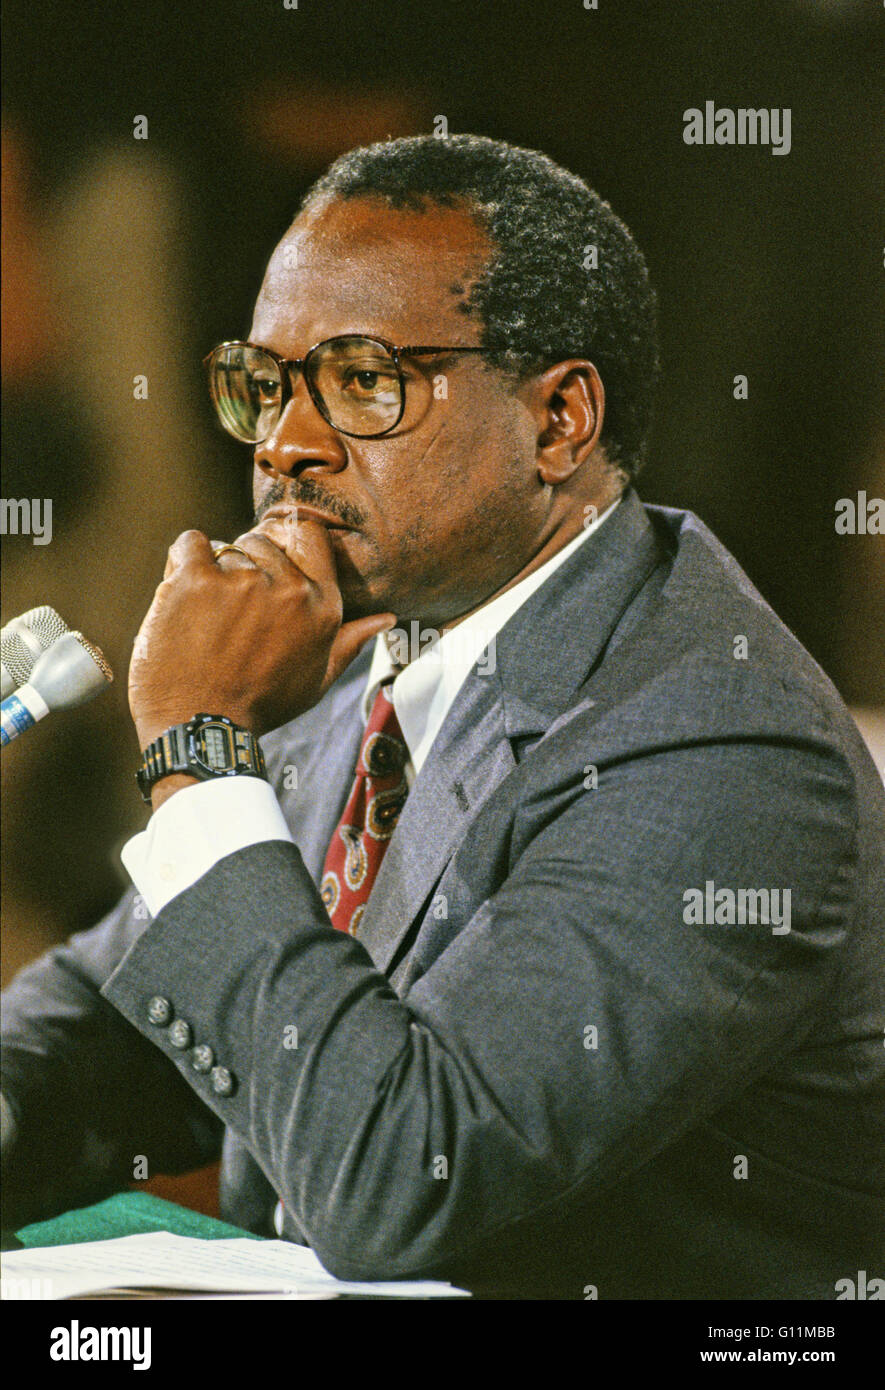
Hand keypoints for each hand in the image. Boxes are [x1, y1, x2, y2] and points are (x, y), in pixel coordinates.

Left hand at [129, 515, 394, 750]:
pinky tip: (183, 594)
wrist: (202, 725)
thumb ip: (349, 641)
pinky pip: (190, 543)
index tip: (269, 561)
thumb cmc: (260, 705)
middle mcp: (289, 587)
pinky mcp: (197, 579)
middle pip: (262, 541)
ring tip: (206, 615)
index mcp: (322, 605)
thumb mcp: (317, 678)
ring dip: (214, 571)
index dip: (286, 541)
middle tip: (231, 608)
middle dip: (246, 565)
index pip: (311, 536)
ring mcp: (242, 579)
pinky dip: (182, 560)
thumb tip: (384, 618)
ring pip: (226, 547)